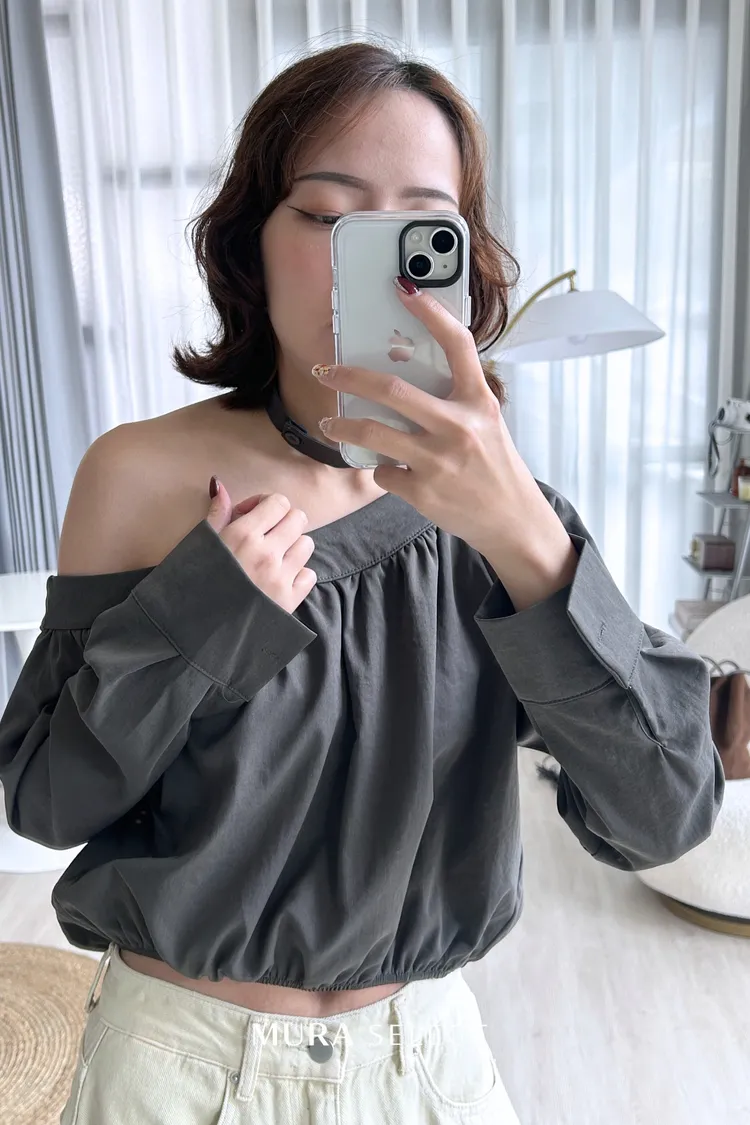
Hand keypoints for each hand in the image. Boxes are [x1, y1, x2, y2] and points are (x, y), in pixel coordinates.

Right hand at [206, 481, 316, 613]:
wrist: (196, 632)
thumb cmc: (194, 585)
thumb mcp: (200, 546)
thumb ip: (216, 514)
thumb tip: (220, 484)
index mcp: (243, 536)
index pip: (278, 502)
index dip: (267, 506)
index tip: (252, 518)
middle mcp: (267, 553)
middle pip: (299, 519)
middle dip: (283, 523)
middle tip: (266, 536)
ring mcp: (281, 578)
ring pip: (307, 545)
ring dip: (292, 547)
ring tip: (273, 559)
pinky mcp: (290, 601)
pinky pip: (309, 575)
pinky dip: (298, 575)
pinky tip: (279, 581)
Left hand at [312, 277, 570, 571]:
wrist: (511, 520)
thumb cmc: (494, 466)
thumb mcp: (486, 423)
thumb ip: (453, 400)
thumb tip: (403, 377)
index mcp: (479, 401)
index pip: (457, 345)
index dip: (431, 312)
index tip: (404, 290)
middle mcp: (460, 427)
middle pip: (391, 390)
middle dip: (348, 377)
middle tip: (326, 371)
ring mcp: (439, 460)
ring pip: (373, 434)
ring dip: (342, 427)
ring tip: (330, 424)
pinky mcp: (423, 491)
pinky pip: (383, 473)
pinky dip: (380, 470)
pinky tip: (390, 472)